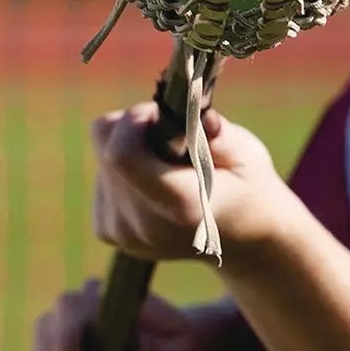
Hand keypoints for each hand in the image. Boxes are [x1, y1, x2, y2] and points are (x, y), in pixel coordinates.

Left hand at [90, 103, 296, 262]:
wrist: (243, 237)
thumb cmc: (246, 185)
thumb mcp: (248, 154)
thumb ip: (218, 135)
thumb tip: (191, 113)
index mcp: (181, 205)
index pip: (122, 154)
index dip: (134, 121)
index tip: (159, 113)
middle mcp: (144, 224)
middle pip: (107, 150)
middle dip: (135, 128)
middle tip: (171, 135)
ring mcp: (123, 232)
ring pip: (101, 160)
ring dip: (130, 148)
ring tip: (168, 163)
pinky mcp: (108, 230)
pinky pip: (101, 178)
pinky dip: (123, 169)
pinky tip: (154, 180)